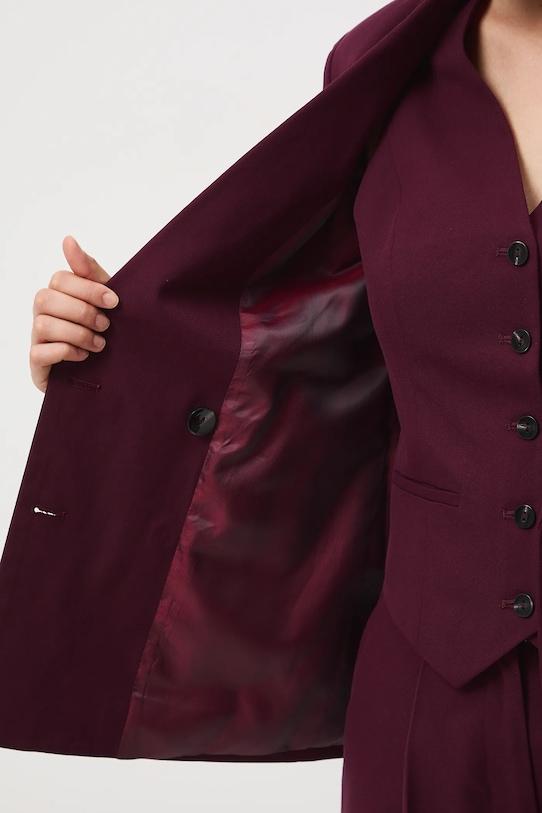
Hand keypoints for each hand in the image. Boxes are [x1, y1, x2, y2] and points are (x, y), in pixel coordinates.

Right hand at [30, 235, 119, 392]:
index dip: (88, 288)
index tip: (114, 301)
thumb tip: (68, 239)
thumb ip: (89, 271)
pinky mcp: (37, 363)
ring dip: (77, 333)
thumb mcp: (104, 300)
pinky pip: (40, 352)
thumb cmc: (102, 331)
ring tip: (100, 344)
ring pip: (43, 324)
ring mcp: (37, 338)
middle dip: (82, 311)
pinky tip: (84, 356)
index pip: (60, 279)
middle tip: (106, 325)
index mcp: (58, 294)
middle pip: (46, 298)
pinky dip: (66, 352)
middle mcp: (42, 313)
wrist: (108, 372)